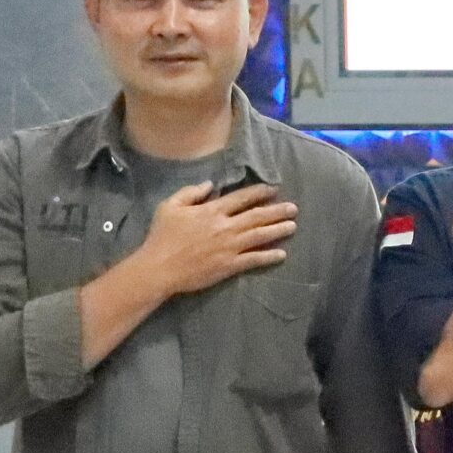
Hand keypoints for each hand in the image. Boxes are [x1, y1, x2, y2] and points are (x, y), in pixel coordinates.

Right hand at [136, 182, 296, 295]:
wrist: (159, 267)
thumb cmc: (161, 236)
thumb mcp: (169, 206)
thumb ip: (190, 192)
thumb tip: (210, 184)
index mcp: (211, 211)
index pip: (241, 198)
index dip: (259, 192)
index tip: (274, 189)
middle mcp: (225, 227)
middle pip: (257, 216)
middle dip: (277, 211)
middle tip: (294, 208)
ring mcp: (229, 247)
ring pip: (260, 235)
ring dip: (278, 230)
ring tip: (293, 226)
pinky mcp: (229, 265)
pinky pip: (253, 259)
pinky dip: (269, 256)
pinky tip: (282, 254)